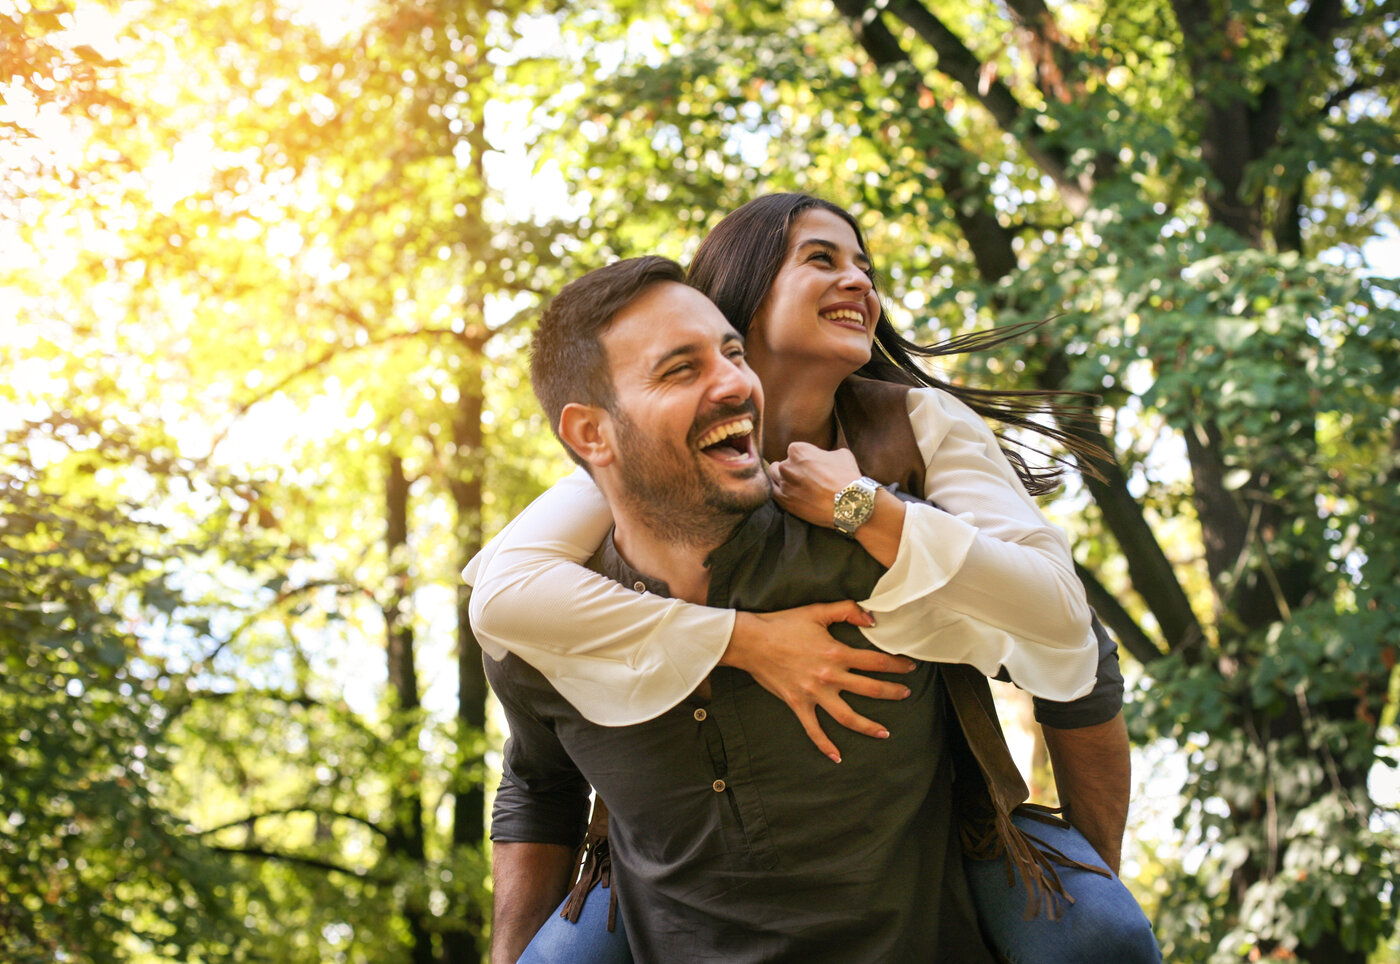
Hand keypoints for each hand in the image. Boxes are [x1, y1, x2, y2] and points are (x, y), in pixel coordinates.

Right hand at [721, 603, 916, 762]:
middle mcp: (829, 676)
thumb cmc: (783, 624)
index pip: (876, 661)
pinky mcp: (798, 704)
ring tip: (884, 733)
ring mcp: (814, 693)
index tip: (909, 667)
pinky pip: (813, 729)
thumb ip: (847, 611)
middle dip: (892, 693)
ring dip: (869, 726)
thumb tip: (872, 620)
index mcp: (836, 652)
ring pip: (848, 716)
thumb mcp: (817, 611)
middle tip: (906, 694)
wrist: (751, 641)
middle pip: (870, 689)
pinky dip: (825, 745)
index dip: (896, 664)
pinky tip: (837, 756)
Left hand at [767, 442, 861, 527]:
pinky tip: (788, 492)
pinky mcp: (784, 501)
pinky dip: (779, 491)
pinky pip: (773, 492)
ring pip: (775, 477)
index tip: (811, 464)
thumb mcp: (840, 454)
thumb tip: (822, 456)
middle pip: (782, 464)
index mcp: (798, 450)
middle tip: (804, 476)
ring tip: (795, 484)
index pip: (794, 450)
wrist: (848, 504)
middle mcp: (786, 466)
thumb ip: (824, 452)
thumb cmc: (846, 477)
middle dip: (792, 468)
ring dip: (782, 478)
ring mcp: (784, 484)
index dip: (803, 457)